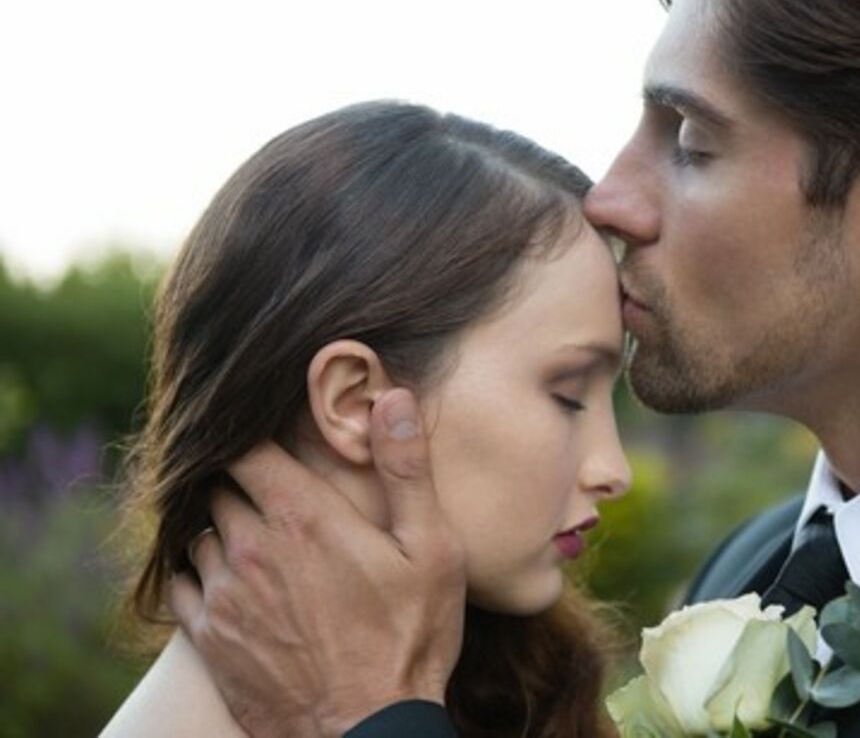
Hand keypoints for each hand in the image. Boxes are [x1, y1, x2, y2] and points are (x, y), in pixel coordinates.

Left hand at [170, 389, 466, 737]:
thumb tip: (391, 397)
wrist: (367, 730)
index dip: (254, 434)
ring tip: (256, 532)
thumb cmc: (410, 637)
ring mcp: (225, 594)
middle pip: (220, 485)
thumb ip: (406, 469)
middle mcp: (251, 547)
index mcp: (303, 516)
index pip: (247, 447)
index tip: (273, 434)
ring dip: (223, 524)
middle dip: (242, 477)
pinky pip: (185, 583)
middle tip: (272, 482)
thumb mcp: (432, 549)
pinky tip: (234, 579)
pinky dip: (202, 570)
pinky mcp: (210, 638)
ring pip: (200, 531)